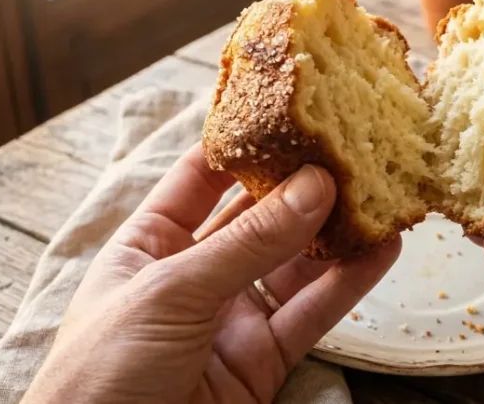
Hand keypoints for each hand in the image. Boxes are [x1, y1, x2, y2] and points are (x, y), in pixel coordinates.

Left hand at [23, 144, 397, 403]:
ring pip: (295, 264)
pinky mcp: (263, 359)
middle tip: (353, 149)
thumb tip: (313, 185)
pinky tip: (381, 252)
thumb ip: (247, 242)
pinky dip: (348, 284)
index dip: (244, 142)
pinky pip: (312, 314)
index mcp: (150, 244)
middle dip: (304, 186)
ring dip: (338, 233)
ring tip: (383, 194)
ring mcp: (232, 317)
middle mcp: (194, 274)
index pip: (201, 178)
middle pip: (259, 217)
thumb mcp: (170, 292)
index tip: (291, 108)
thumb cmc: (100, 375)